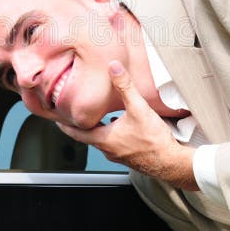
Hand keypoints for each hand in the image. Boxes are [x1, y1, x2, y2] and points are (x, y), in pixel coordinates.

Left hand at [56, 60, 198, 190]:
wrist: (172, 163)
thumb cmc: (154, 141)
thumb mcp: (138, 108)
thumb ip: (125, 86)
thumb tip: (114, 67)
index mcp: (104, 139)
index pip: (77, 132)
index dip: (66, 125)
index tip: (58, 120)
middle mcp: (108, 150)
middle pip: (88, 136)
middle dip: (82, 125)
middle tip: (75, 115)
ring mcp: (119, 155)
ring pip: (103, 140)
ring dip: (99, 129)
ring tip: (99, 117)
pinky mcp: (130, 157)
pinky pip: (116, 144)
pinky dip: (114, 135)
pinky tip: (124, 126)